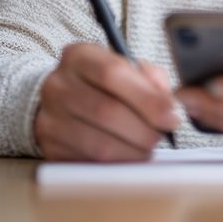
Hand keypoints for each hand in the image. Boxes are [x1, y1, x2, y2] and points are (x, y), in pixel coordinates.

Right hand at [33, 43, 179, 161]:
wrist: (62, 102)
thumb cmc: (104, 84)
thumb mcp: (127, 68)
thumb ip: (151, 79)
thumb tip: (170, 106)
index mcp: (78, 57)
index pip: (112, 73)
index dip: (147, 98)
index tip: (172, 115)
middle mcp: (57, 86)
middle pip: (106, 112)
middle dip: (144, 129)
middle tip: (163, 135)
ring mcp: (49, 119)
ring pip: (100, 145)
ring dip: (134, 151)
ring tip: (148, 146)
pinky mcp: (51, 149)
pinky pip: (91, 164)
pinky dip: (118, 164)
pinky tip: (129, 156)